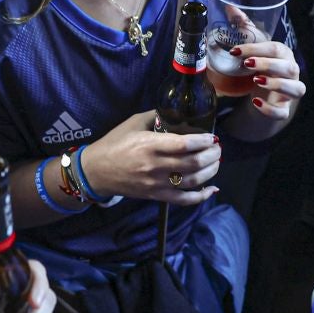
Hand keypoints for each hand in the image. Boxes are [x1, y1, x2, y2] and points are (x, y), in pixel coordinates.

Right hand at [79, 111, 221, 203]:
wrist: (96, 171)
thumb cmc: (114, 144)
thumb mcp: (132, 123)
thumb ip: (155, 116)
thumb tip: (175, 112)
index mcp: (150, 145)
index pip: (184, 144)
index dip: (203, 141)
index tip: (212, 137)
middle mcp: (156, 166)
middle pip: (194, 163)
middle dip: (212, 155)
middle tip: (217, 148)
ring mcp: (157, 183)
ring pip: (194, 181)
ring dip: (211, 171)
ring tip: (216, 162)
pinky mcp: (157, 196)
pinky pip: (184, 200)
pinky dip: (201, 196)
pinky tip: (212, 190)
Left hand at [229, 34, 303, 121]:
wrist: (263, 94)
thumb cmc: (261, 65)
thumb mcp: (253, 48)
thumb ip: (244, 28)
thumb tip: (229, 7)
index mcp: (284, 55)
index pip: (275, 49)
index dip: (256, 49)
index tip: (235, 51)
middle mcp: (292, 72)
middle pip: (288, 68)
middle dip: (268, 64)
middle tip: (247, 64)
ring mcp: (290, 93)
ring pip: (295, 89)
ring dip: (277, 84)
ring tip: (256, 81)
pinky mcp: (283, 109)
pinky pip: (282, 112)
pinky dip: (270, 109)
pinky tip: (255, 103)